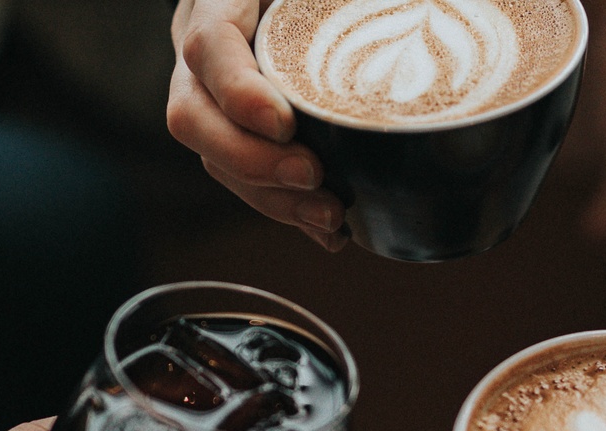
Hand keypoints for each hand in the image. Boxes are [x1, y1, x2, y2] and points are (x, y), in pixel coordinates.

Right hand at [167, 0, 346, 250]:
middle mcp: (203, 60)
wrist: (288, 9)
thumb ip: (336, 9)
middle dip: (253, 161)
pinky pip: (245, 184)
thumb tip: (412, 15)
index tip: (285, 125)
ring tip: (331, 217)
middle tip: (312, 178)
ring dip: (274, 199)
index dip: (238, 92)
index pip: (208, 45)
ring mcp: (210, 102)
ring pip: (215, 161)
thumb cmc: (313, 0)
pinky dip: (289, 212)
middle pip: (193, 118)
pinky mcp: (234, 139)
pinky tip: (330, 232)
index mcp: (218, 4)